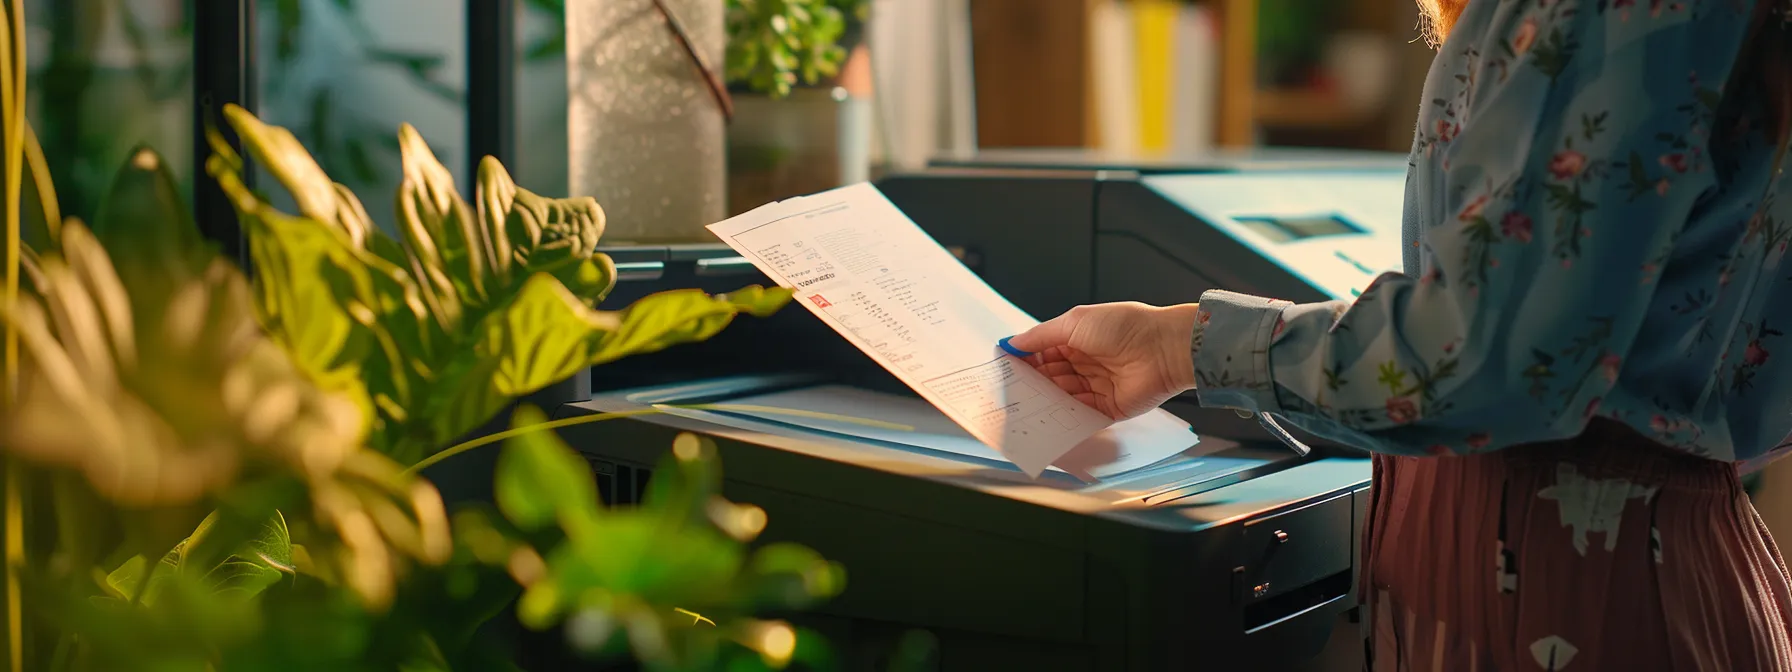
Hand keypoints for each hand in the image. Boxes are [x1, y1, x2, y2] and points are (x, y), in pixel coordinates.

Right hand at [1003, 302, 1201, 420]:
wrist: (1164, 349)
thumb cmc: (1126, 327)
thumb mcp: (1075, 322)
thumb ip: (1041, 336)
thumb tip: (1012, 343)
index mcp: (1078, 339)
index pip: (1043, 353)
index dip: (1024, 360)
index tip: (1004, 368)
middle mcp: (1086, 363)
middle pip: (1050, 377)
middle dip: (1031, 383)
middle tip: (1009, 390)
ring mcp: (1097, 386)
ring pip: (1062, 397)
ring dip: (1045, 400)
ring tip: (1024, 404)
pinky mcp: (1108, 408)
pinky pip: (1080, 415)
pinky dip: (1064, 415)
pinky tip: (1048, 416)